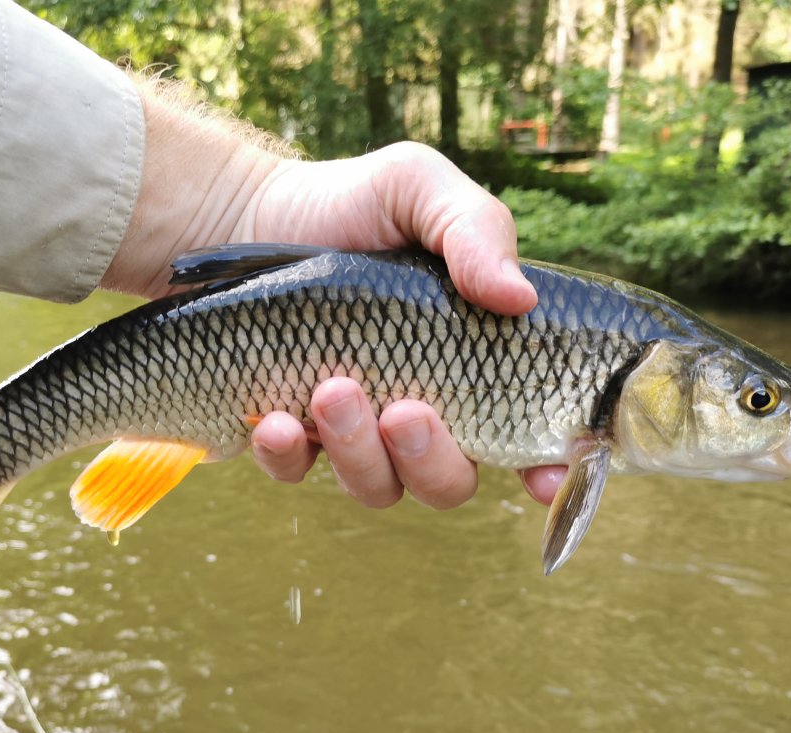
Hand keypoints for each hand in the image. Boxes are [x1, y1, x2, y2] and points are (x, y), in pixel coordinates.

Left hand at [102, 83, 563, 506]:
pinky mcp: (291, 438)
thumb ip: (473, 229)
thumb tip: (520, 297)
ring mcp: (354, 433)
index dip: (546, 466)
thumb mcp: (417, 188)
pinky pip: (295, 474)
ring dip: (359, 453)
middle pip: (448, 481)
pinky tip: (274, 421)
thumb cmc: (350, 204)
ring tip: (332, 389)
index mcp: (469, 363)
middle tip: (405, 410)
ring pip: (377, 485)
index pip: (524, 434)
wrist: (243, 214)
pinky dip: (287, 456)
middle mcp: (419, 411)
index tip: (545, 476)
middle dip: (431, 459)